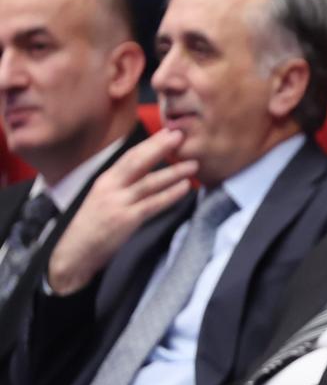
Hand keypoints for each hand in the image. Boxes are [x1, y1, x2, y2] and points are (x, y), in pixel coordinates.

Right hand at [48, 130, 195, 294]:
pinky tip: (185, 187)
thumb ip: (121, 185)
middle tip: (180, 135)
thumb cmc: (91, 226)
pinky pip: (153, 204)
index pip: (130, 156)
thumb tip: (145, 173)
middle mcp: (110, 187)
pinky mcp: (126, 219)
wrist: (74, 253)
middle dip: (160, 147)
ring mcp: (118, 203)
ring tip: (193, 164)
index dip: (150, 143)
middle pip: (138, 162)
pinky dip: (170, 194)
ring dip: (174, 172)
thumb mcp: (102, 198)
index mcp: (105, 180)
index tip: (167, 132)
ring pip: (149, 182)